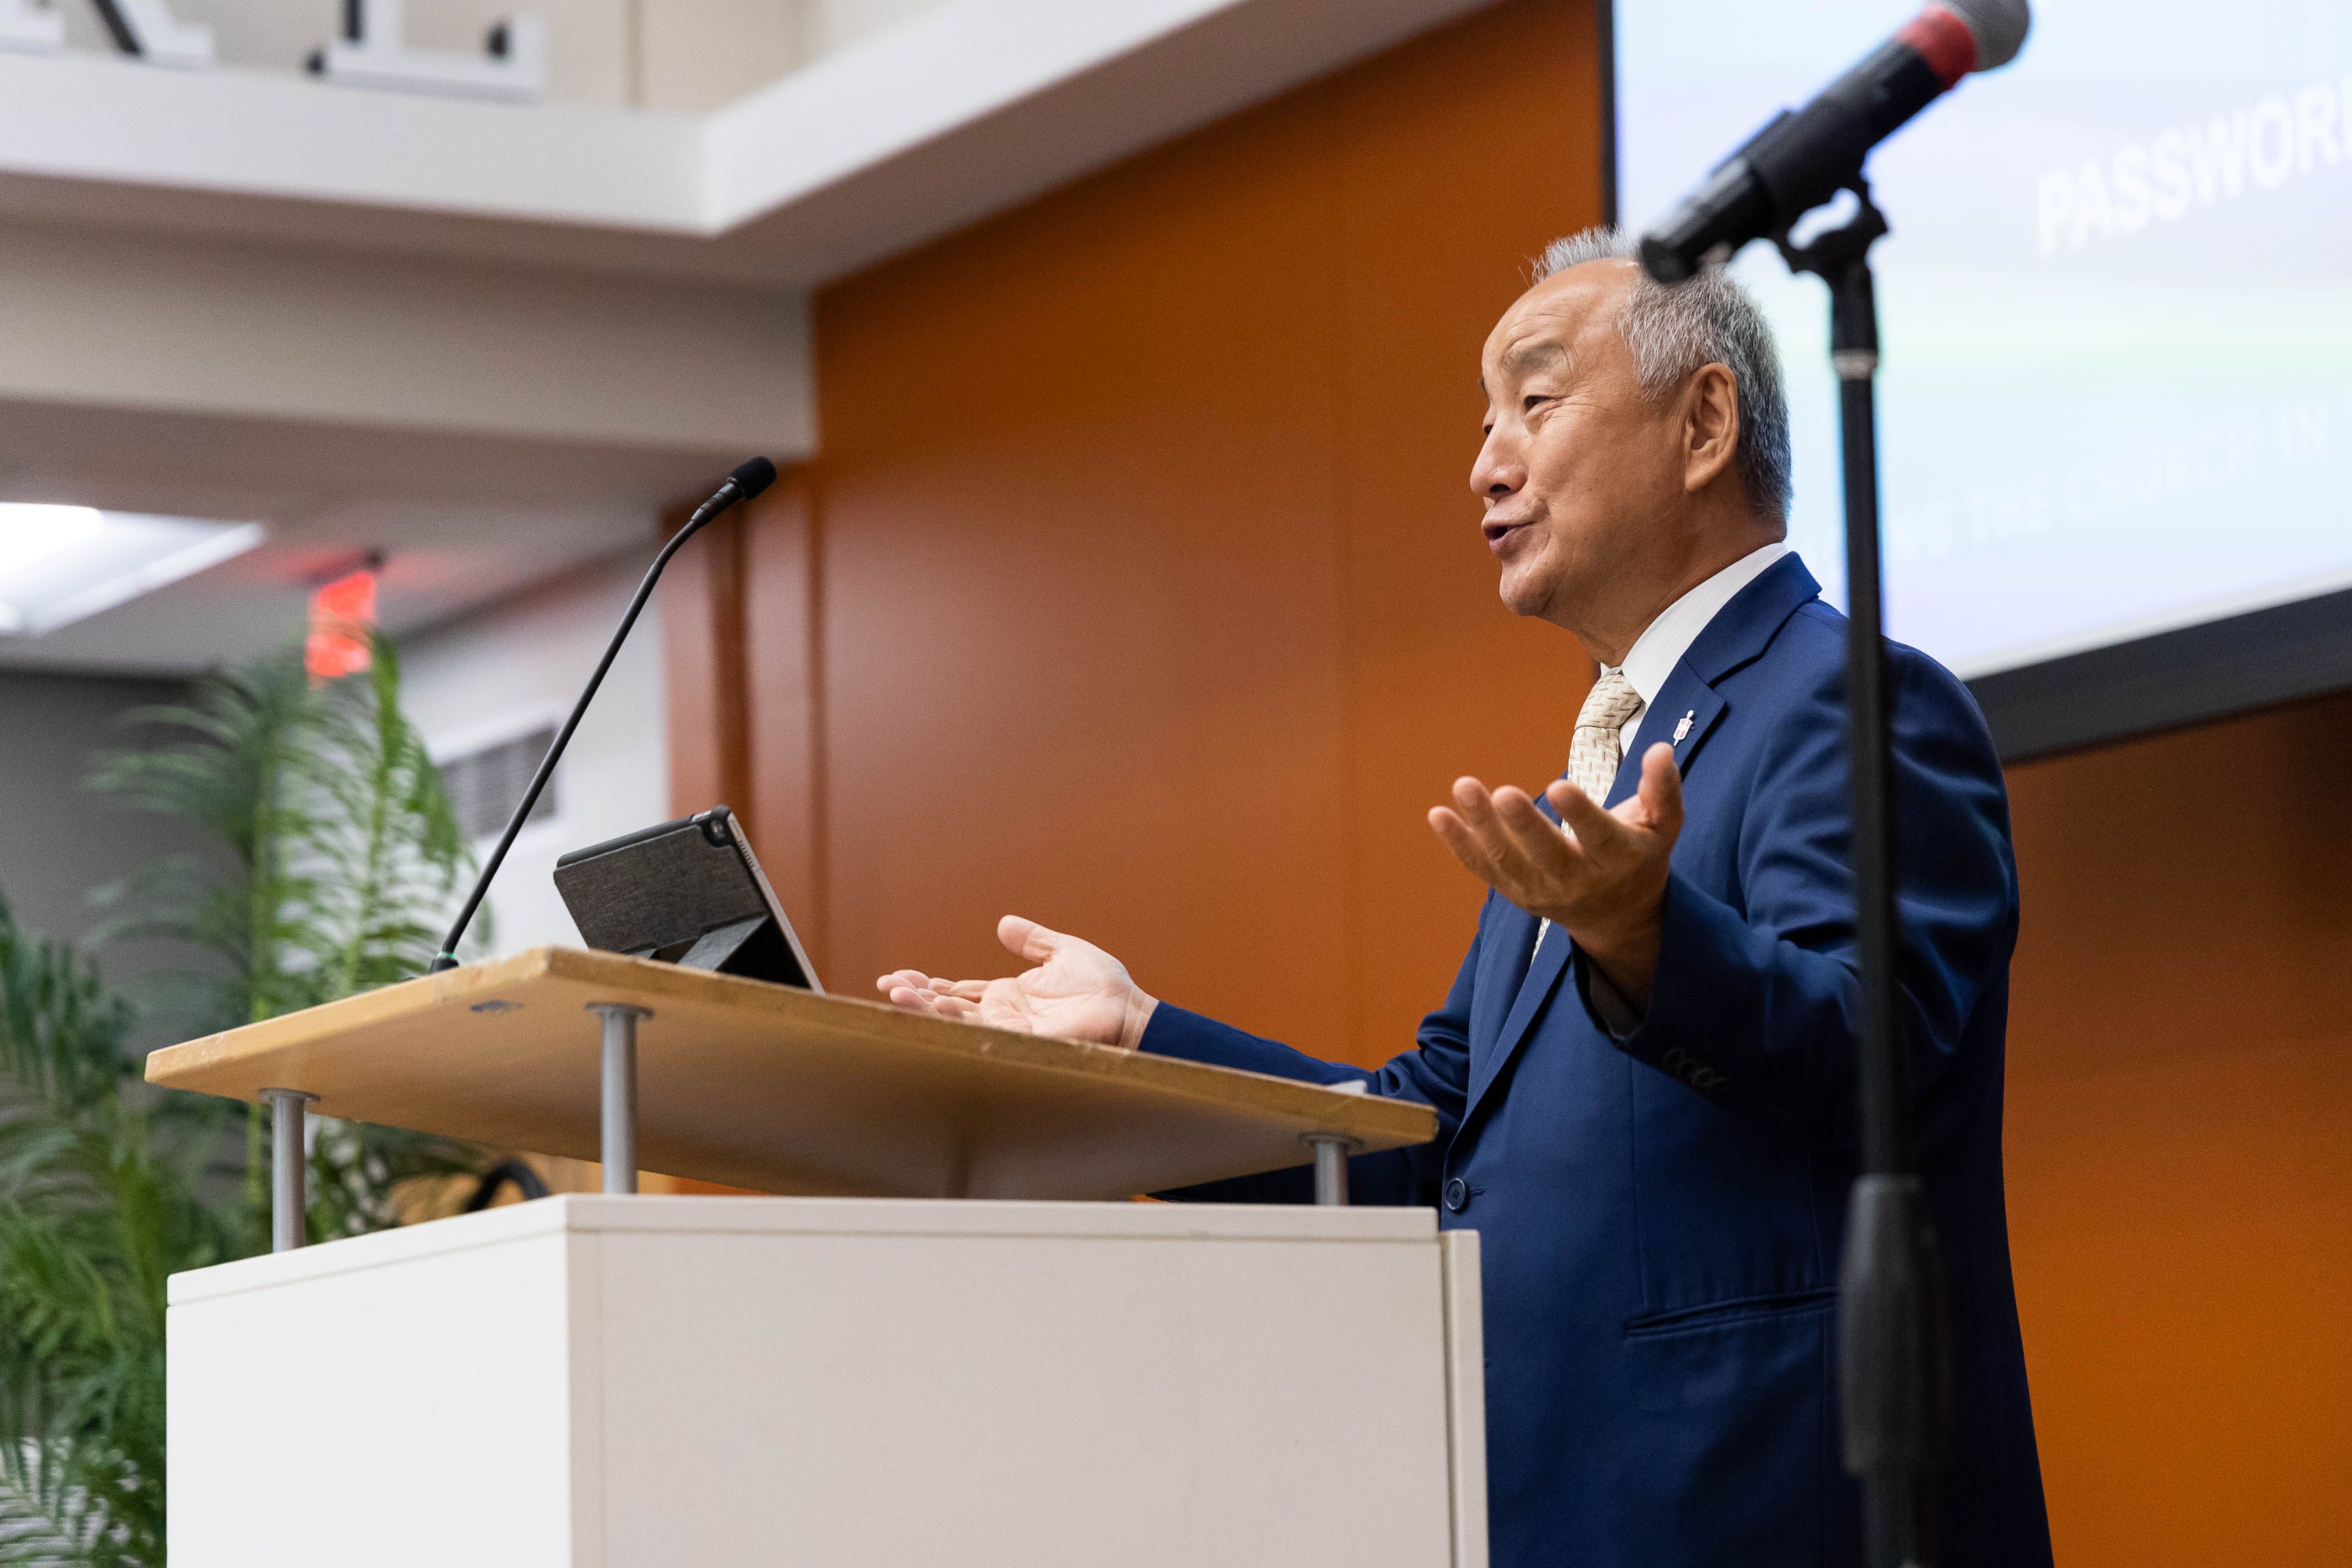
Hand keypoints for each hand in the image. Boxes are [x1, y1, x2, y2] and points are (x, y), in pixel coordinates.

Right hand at [875, 915, 1157, 1050]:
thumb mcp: (1062, 952)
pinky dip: (954, 1019)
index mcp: (1009, 996)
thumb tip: (1003, 923)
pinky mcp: (1020, 1040)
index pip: (958, 990)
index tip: (898, 975)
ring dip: (925, 1007)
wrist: (1130, 1010)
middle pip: (948, 1006)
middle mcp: (1003, 1016)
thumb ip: (1033, 940)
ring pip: (956, 1020)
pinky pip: (981, 1030)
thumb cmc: (1104, 987)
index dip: (928, 983)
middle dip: (916, 995)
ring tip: (895, 992)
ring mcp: (1010, 1030)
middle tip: (885, 984)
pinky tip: (935, 1006)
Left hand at [1427, 742, 1684, 1005]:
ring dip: (1482, 826)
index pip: (1599, 837)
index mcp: (1618, 859)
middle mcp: (1578, 880)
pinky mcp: (1516, 892)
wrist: (1618, 916)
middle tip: (1503, 793)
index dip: (1580, 814)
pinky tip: (1439, 815)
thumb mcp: (1663, 825)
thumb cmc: (1640, 856)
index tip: (1560, 785)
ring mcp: (1542, 890)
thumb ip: (1663, 789)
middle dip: (1524, 825)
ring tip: (1463, 787)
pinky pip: (1485, 868)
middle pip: (1547, 854)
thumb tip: (1660, 749)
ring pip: (1509, 861)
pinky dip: (1461, 844)